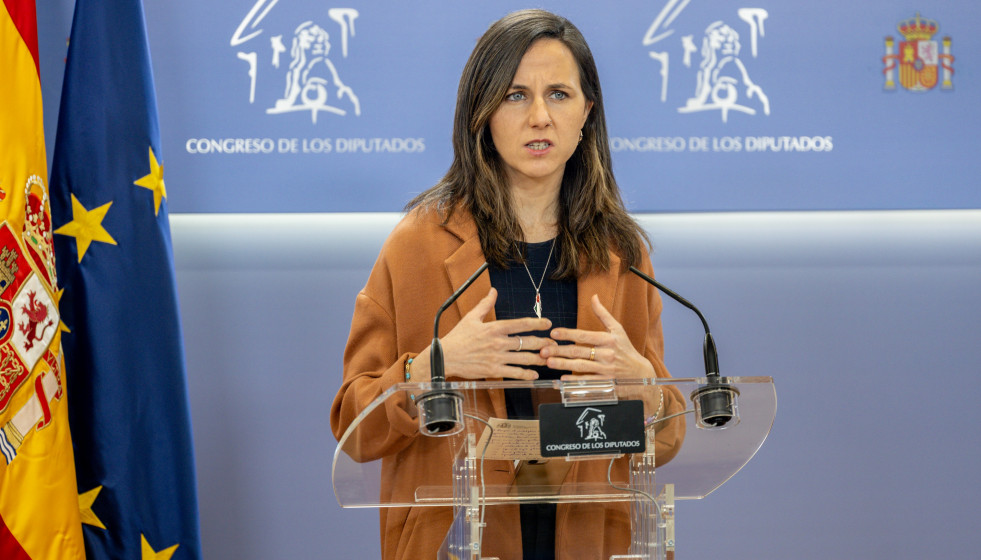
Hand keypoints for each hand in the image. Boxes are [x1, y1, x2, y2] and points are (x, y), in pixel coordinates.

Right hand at [414, 288, 554, 381]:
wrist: (445, 357)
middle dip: (544, 343)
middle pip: (528, 343)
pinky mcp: (493, 371)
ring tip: (549, 359)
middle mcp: (498, 343)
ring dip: (539, 359)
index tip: (547, 323)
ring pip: (524, 359)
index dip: (537, 323)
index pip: (521, 324)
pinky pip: (514, 373)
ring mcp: (497, 358)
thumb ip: (485, 304)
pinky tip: (534, 375)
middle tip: (554, 344)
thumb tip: (493, 291)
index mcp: (495, 328)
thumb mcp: (471, 317)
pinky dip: (526, 375)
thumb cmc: (458, 337)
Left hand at [542, 294, 654, 380]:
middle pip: (579, 351)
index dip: (568, 334)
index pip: (584, 335)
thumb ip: (603, 314)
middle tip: (544, 349)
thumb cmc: (626, 350)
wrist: (641, 374)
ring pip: (581, 366)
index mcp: (608, 339)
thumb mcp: (618, 329)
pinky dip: (575, 380)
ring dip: (563, 364)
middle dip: (560, 350)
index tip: (553, 332)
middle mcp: (607, 354)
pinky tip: (563, 379)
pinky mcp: (606, 383)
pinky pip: (588, 381)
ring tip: (549, 362)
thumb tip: (593, 297)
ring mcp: (606, 369)